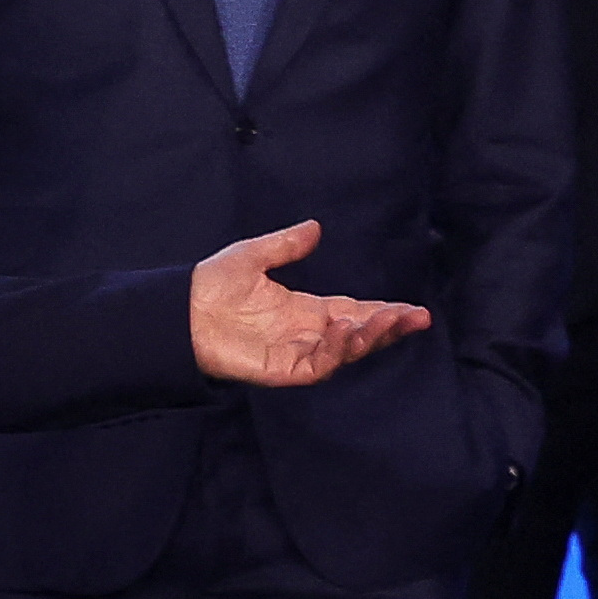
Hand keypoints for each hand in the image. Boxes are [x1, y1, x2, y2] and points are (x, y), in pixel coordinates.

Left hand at [189, 222, 429, 386]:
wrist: (180, 312)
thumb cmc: (212, 286)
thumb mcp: (252, 256)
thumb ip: (285, 245)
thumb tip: (315, 227)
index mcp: (306, 309)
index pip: (355, 310)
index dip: (384, 311)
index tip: (413, 309)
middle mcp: (307, 333)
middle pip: (359, 334)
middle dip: (389, 327)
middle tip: (417, 318)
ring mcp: (297, 353)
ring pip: (344, 351)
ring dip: (368, 338)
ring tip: (386, 321)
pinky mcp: (283, 370)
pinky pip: (319, 364)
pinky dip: (336, 350)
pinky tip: (346, 331)